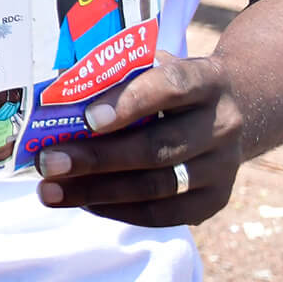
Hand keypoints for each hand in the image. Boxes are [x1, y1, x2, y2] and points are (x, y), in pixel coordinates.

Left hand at [36, 52, 243, 226]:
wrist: (234, 110)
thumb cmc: (170, 84)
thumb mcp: (152, 66)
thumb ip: (114, 77)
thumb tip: (56, 94)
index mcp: (206, 80)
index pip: (171, 87)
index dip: (129, 102)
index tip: (87, 118)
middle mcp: (222, 125)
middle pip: (158, 147)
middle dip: (96, 158)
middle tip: (48, 162)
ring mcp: (223, 167)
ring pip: (158, 186)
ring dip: (98, 192)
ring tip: (51, 191)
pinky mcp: (215, 200)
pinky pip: (165, 214)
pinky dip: (120, 210)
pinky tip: (84, 203)